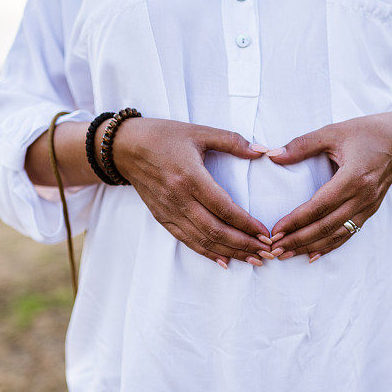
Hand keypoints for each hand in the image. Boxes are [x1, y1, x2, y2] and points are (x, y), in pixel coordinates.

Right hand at [113, 118, 272, 267]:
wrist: (125, 147)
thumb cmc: (164, 136)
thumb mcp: (199, 131)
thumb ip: (232, 141)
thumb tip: (262, 150)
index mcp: (190, 176)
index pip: (224, 208)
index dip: (246, 224)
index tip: (265, 233)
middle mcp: (179, 198)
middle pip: (216, 230)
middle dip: (244, 244)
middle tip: (266, 253)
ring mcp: (169, 210)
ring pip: (202, 240)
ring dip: (230, 252)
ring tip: (252, 260)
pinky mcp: (162, 217)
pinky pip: (186, 240)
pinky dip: (206, 253)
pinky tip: (224, 260)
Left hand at [266, 111, 391, 261]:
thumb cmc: (367, 132)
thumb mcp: (333, 132)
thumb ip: (302, 145)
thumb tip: (272, 155)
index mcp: (353, 177)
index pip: (319, 206)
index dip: (296, 221)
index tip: (275, 231)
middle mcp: (363, 196)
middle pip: (326, 226)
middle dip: (298, 240)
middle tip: (275, 249)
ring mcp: (369, 206)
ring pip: (337, 234)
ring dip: (310, 247)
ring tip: (287, 254)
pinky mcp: (371, 210)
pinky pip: (348, 233)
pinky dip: (329, 246)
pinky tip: (312, 255)